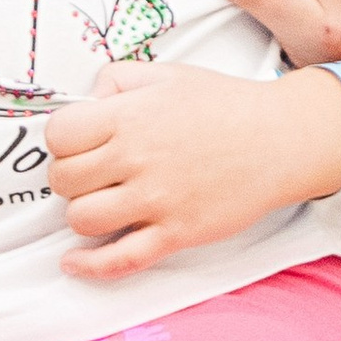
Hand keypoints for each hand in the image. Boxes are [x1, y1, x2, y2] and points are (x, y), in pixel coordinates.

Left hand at [47, 59, 340, 279]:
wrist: (282, 139)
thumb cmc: (224, 105)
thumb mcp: (167, 74)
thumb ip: (117, 80)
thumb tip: (86, 102)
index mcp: (130, 116)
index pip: (58, 135)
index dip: (61, 141)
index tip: (77, 144)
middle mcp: (137, 158)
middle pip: (64, 180)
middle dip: (70, 178)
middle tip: (92, 174)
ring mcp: (156, 200)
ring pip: (82, 220)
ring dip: (84, 214)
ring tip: (101, 204)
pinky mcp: (176, 233)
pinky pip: (119, 260)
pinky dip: (90, 266)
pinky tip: (74, 263)